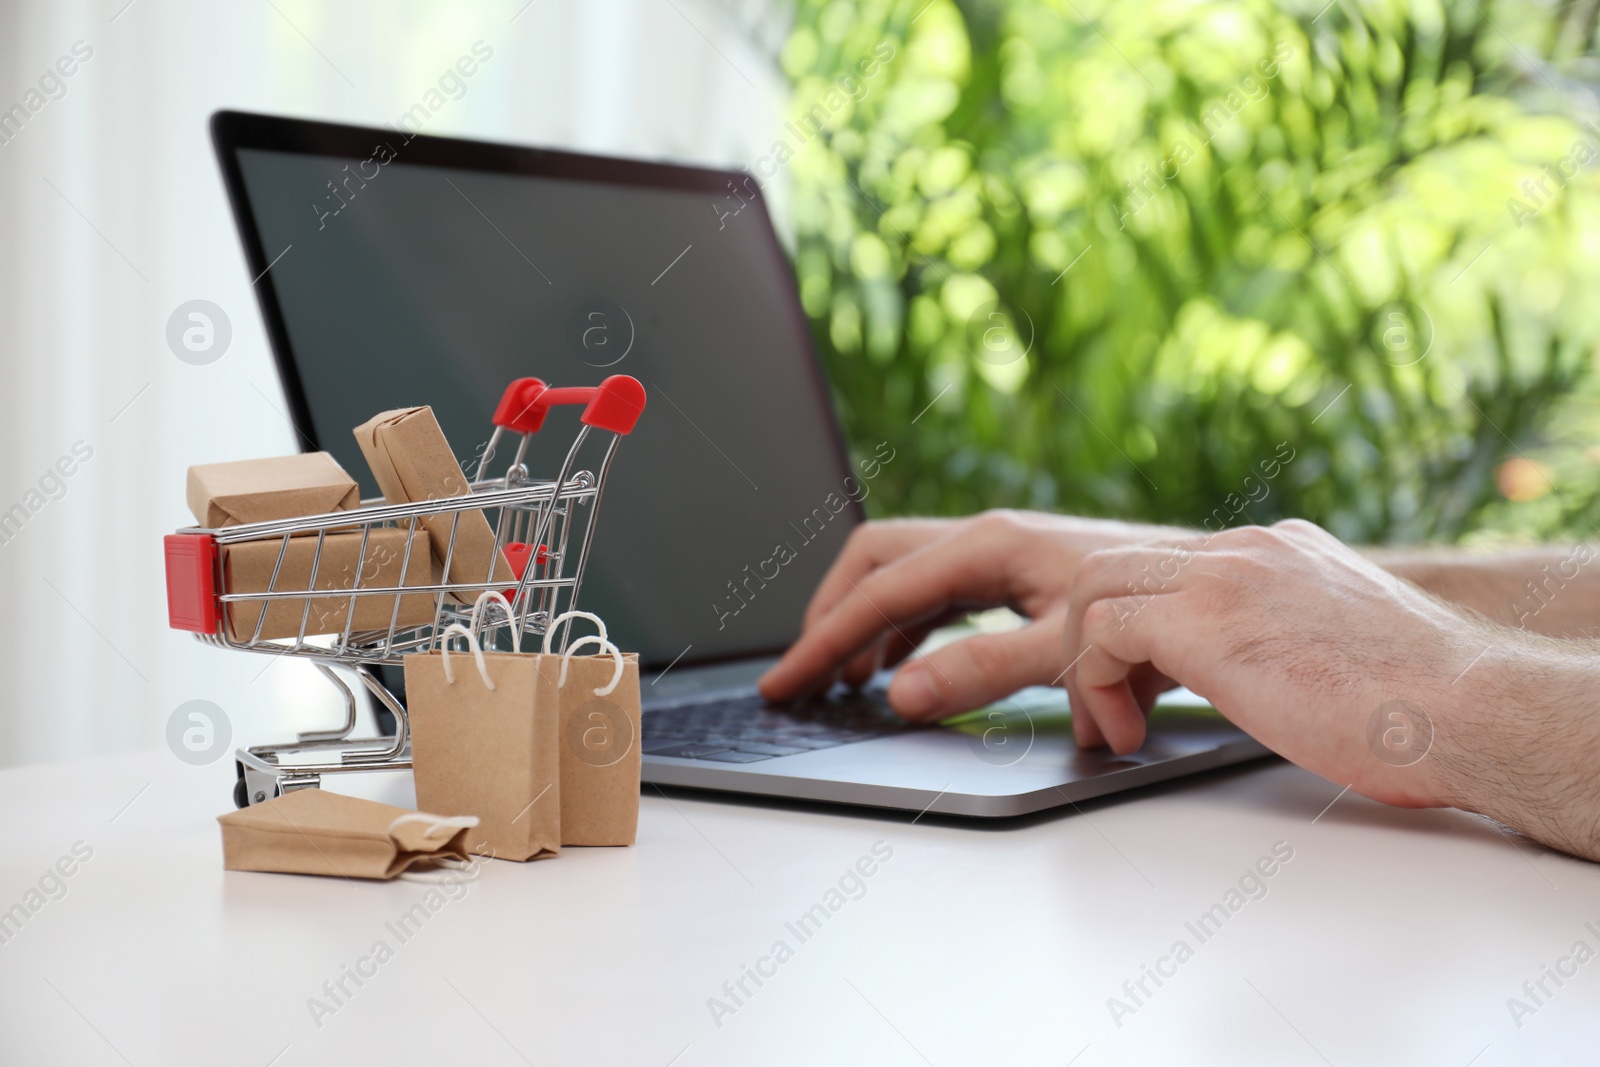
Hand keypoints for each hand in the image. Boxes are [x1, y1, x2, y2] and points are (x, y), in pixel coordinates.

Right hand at [757, 510, 1188, 717]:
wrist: (1221, 589)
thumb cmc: (1156, 611)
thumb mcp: (1061, 650)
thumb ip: (978, 671)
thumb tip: (899, 693)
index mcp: (987, 546)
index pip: (877, 591)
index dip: (823, 640)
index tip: (786, 683)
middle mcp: (988, 539)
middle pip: (875, 563)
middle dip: (830, 617)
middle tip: (799, 676)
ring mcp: (1003, 553)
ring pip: (904, 575)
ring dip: (864, 623)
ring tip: (840, 678)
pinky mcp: (1021, 573)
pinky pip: (939, 593)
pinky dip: (906, 627)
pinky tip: (903, 664)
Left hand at [1063, 519, 1507, 806]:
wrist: (1469, 709)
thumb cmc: (1423, 709)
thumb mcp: (1337, 653)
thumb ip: (1284, 644)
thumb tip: (1258, 682)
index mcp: (1279, 553)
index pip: (1168, 569)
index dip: (1135, 633)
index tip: (1134, 690)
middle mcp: (1247, 549)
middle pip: (1117, 568)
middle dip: (1091, 643)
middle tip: (1104, 714)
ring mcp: (1225, 573)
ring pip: (1095, 587)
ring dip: (1084, 666)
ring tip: (1107, 732)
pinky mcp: (1206, 617)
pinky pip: (1104, 630)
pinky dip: (1095, 684)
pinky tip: (1128, 735)